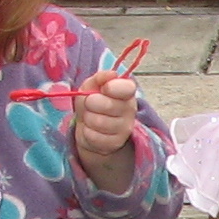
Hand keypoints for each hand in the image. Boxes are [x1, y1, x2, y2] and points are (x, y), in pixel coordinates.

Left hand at [72, 72, 138, 187]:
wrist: (90, 128)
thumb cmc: (92, 103)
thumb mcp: (92, 86)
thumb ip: (101, 78)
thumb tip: (111, 74)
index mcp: (127, 92)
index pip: (127, 88)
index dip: (112, 87)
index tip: (104, 88)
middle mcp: (131, 110)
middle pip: (107, 105)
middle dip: (90, 103)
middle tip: (90, 104)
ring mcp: (125, 128)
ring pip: (97, 122)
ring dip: (88, 119)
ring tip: (90, 117)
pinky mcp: (116, 143)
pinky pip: (93, 136)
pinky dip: (87, 132)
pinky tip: (92, 130)